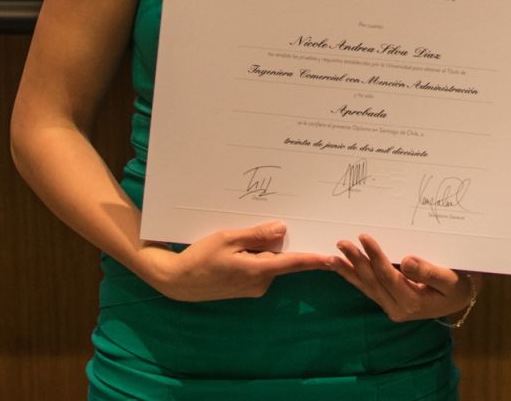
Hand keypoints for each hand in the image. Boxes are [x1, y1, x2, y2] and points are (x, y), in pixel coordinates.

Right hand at [139, 221, 336, 301]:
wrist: (178, 282)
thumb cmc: (200, 258)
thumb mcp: (228, 239)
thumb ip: (257, 235)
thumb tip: (283, 230)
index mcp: (258, 270)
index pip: (293, 263)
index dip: (314, 259)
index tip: (333, 258)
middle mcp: (259, 283)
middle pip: (280, 259)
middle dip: (280, 244)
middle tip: (281, 224)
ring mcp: (252, 287)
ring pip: (267, 262)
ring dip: (262, 249)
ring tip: (241, 236)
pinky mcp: (244, 287)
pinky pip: (257, 267)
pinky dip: (253, 256)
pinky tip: (236, 247)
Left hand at [334, 233, 477, 322]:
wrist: (460, 297)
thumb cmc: (457, 284)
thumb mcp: (450, 279)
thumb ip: (429, 272)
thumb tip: (406, 261)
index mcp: (412, 302)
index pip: (388, 276)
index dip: (375, 257)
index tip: (364, 237)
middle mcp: (398, 308)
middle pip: (372, 282)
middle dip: (356, 261)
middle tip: (341, 242)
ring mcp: (391, 307)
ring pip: (366, 287)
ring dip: (348, 271)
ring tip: (332, 257)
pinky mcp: (388, 302)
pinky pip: (368, 289)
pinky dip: (353, 277)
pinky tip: (341, 267)